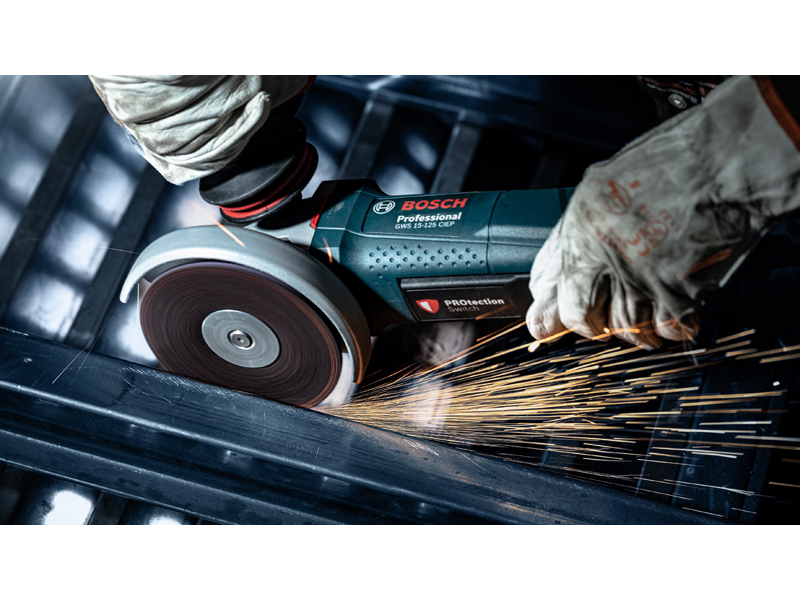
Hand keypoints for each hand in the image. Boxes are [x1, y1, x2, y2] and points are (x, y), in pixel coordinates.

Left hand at [526, 76, 799, 348]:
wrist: (729, 158)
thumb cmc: (676, 161)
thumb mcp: (604, 184)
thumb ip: (577, 230)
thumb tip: (554, 273)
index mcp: (581, 223)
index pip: (549, 283)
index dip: (552, 307)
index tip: (550, 320)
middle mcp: (605, 250)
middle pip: (580, 314)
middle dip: (591, 324)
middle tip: (603, 320)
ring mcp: (641, 273)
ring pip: (624, 326)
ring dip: (636, 327)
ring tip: (649, 309)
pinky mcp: (679, 289)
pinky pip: (667, 328)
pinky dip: (673, 326)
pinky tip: (680, 309)